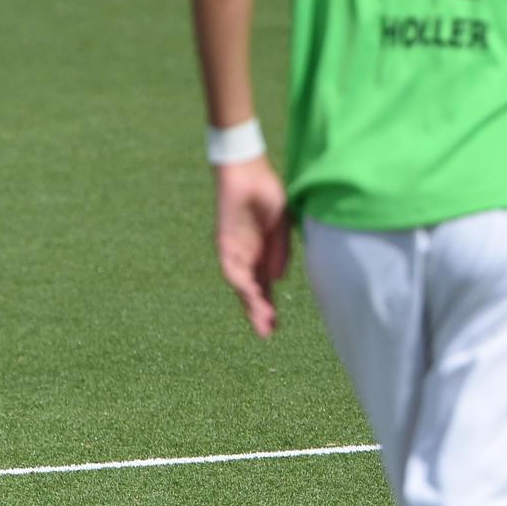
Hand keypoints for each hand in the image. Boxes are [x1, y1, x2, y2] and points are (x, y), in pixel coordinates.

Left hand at [215, 158, 290, 337]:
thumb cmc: (268, 192)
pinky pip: (233, 268)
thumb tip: (278, 280)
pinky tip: (252, 294)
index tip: (275, 326)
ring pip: (242, 284)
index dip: (270, 305)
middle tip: (267, 334)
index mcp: (263, 252)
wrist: (247, 171)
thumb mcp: (282, 225)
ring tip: (263, 321)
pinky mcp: (225, 243)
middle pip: (252, 290)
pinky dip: (242, 282)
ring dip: (251, 303)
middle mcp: (248, 256)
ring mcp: (236, 251)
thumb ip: (280, 252)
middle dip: (259, 312)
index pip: (265, 285)